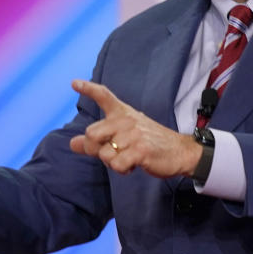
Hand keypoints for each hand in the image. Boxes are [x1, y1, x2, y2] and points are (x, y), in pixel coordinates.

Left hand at [69, 80, 200, 177]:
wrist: (180, 151)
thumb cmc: (150, 143)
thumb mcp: (123, 137)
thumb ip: (97, 140)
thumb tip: (72, 143)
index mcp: (123, 113)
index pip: (104, 96)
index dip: (88, 89)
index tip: (74, 83)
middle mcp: (126, 120)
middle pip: (92, 133)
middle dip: (95, 149)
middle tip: (111, 153)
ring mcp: (134, 135)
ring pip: (104, 154)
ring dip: (113, 163)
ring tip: (128, 159)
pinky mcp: (141, 150)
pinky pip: (117, 164)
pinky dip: (122, 170)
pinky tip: (132, 166)